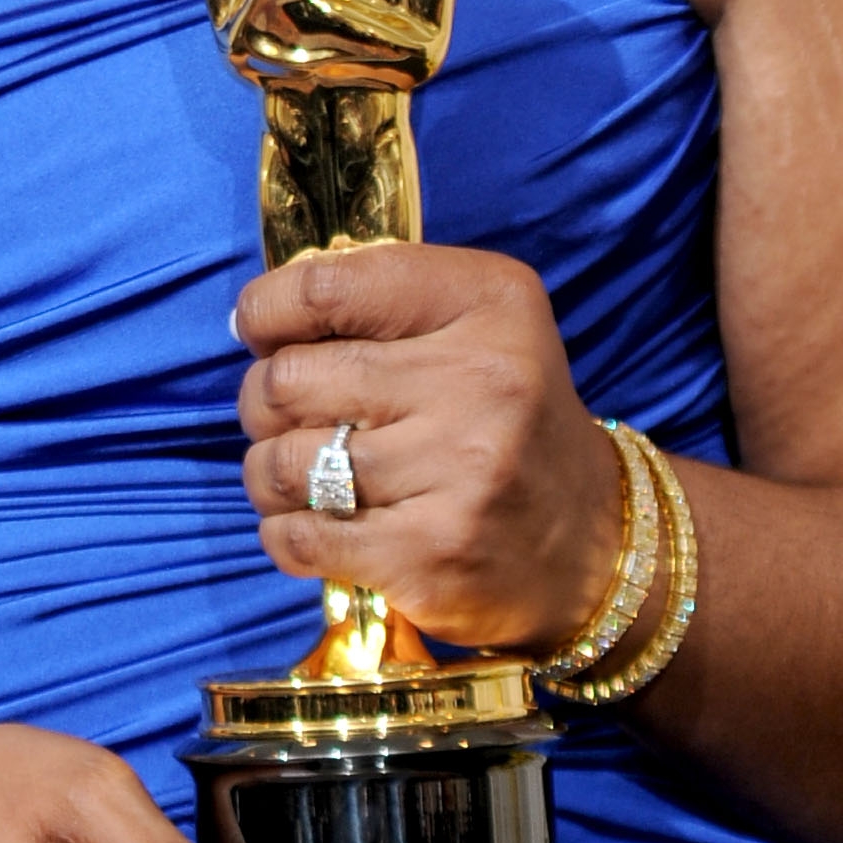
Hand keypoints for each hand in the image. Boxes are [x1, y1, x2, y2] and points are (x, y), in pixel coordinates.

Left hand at [235, 243, 624, 649]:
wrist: (592, 544)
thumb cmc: (505, 422)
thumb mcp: (475, 325)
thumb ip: (378, 301)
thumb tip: (250, 319)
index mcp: (488, 302)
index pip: (323, 287)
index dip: (268, 313)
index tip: (267, 336)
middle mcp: (480, 380)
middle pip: (287, 379)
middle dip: (263, 403)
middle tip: (290, 420)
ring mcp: (458, 473)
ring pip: (281, 463)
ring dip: (268, 475)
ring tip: (303, 479)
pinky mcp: (431, 555)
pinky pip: (298, 536)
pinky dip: (284, 533)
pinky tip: (314, 527)